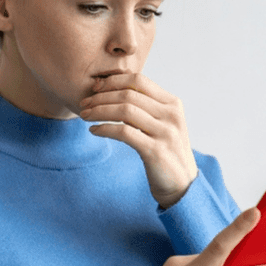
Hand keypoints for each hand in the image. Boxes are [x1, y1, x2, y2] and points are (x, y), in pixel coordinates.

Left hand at [79, 73, 197, 207]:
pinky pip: (124, 132)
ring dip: (99, 111)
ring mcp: (165, 132)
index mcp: (172, 104)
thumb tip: (114, 90)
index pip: (138, 81)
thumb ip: (146, 107)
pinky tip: (94, 130)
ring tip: (84, 115)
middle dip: (101, 97)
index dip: (113, 81)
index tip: (95, 88)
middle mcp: (171, 115)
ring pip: (124, 111)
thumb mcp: (162, 124)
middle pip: (128, 95)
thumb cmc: (166, 152)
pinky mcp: (155, 151)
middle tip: (83, 103)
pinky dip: (105, 128)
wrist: (182, 184)